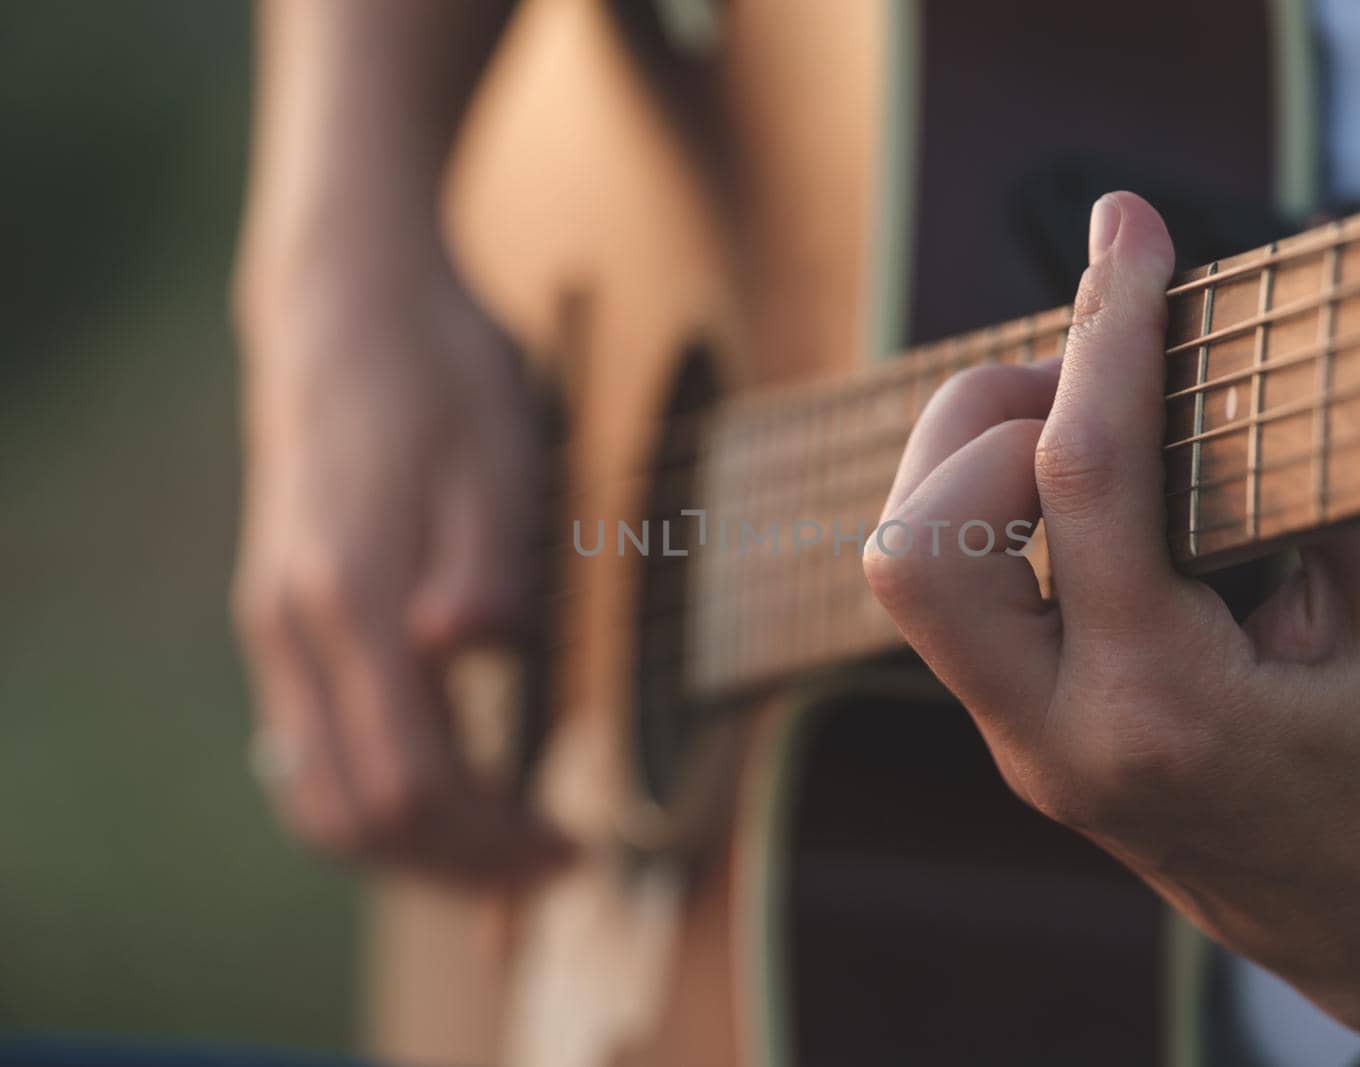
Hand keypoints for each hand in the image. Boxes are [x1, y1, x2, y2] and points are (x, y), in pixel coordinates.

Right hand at [233, 236, 566, 883]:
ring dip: (410, 845)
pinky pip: (311, 749)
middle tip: (547, 864)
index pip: (412, 784)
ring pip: (318, 795)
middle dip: (455, 866)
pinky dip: (378, 794)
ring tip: (501, 842)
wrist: (348, 301)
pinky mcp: (281, 613)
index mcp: (351, 596)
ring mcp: (275, 624)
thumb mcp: (497, 454)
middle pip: (354, 816)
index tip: (570, 848)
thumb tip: (471, 651)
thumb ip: (486, 564)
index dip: (493, 841)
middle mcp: (294, 626)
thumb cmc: (440, 372)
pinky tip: (448, 784)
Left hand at [864, 192, 1359, 1062]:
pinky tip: (1083, 494)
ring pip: (909, 581)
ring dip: (971, 468)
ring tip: (1082, 426)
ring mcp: (1029, 750)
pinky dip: (995, 518)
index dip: (1105, 329)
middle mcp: (1062, 740)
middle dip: (981, 423)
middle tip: (1086, 382)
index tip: (1126, 227)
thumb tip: (1218, 365)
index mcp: (1166, 714)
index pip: (1083, 483)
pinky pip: (959, 605)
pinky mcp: (1028, 741)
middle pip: (912, 551)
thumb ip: (1317, 476)